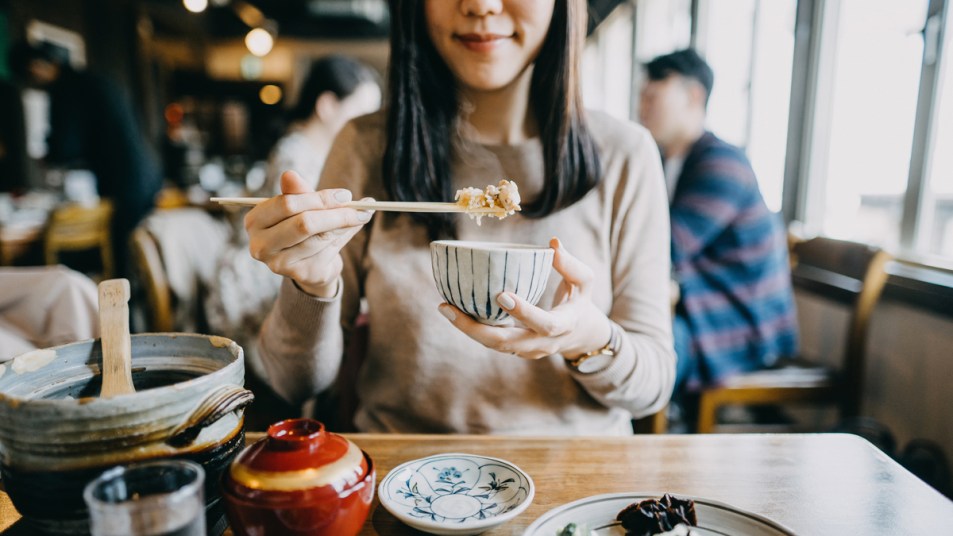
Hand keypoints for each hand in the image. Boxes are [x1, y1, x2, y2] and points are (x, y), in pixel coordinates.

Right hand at [244, 170, 372, 296]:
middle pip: (303, 224)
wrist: (310, 264)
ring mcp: (278, 264)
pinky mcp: (299, 275)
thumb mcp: (302, 207)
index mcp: (256, 221)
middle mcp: (261, 245)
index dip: (319, 198)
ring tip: (360, 216)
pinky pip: (327, 252)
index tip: (345, 194)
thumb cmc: (303, 229)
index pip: (287, 204)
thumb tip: (289, 174)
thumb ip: (299, 192)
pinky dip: (344, 237)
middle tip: (359, 207)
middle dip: (335, 213)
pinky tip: (352, 228)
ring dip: (344, 225)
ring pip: (318, 238)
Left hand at [438, 238, 611, 359]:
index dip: (524, 312)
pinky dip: (472, 328)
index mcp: (562, 326)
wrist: (580, 336)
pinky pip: (491, 341)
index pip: (544, 324)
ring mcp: (526, 350)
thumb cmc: (580, 302)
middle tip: (448, 307)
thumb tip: (552, 243)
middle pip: (505, 343)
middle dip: (474, 329)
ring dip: (467, 328)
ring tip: (444, 307)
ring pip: (493, 345)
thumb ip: (571, 265)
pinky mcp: (515, 349)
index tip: (501, 295)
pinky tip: (453, 310)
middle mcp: (542, 344)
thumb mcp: (585, 282)